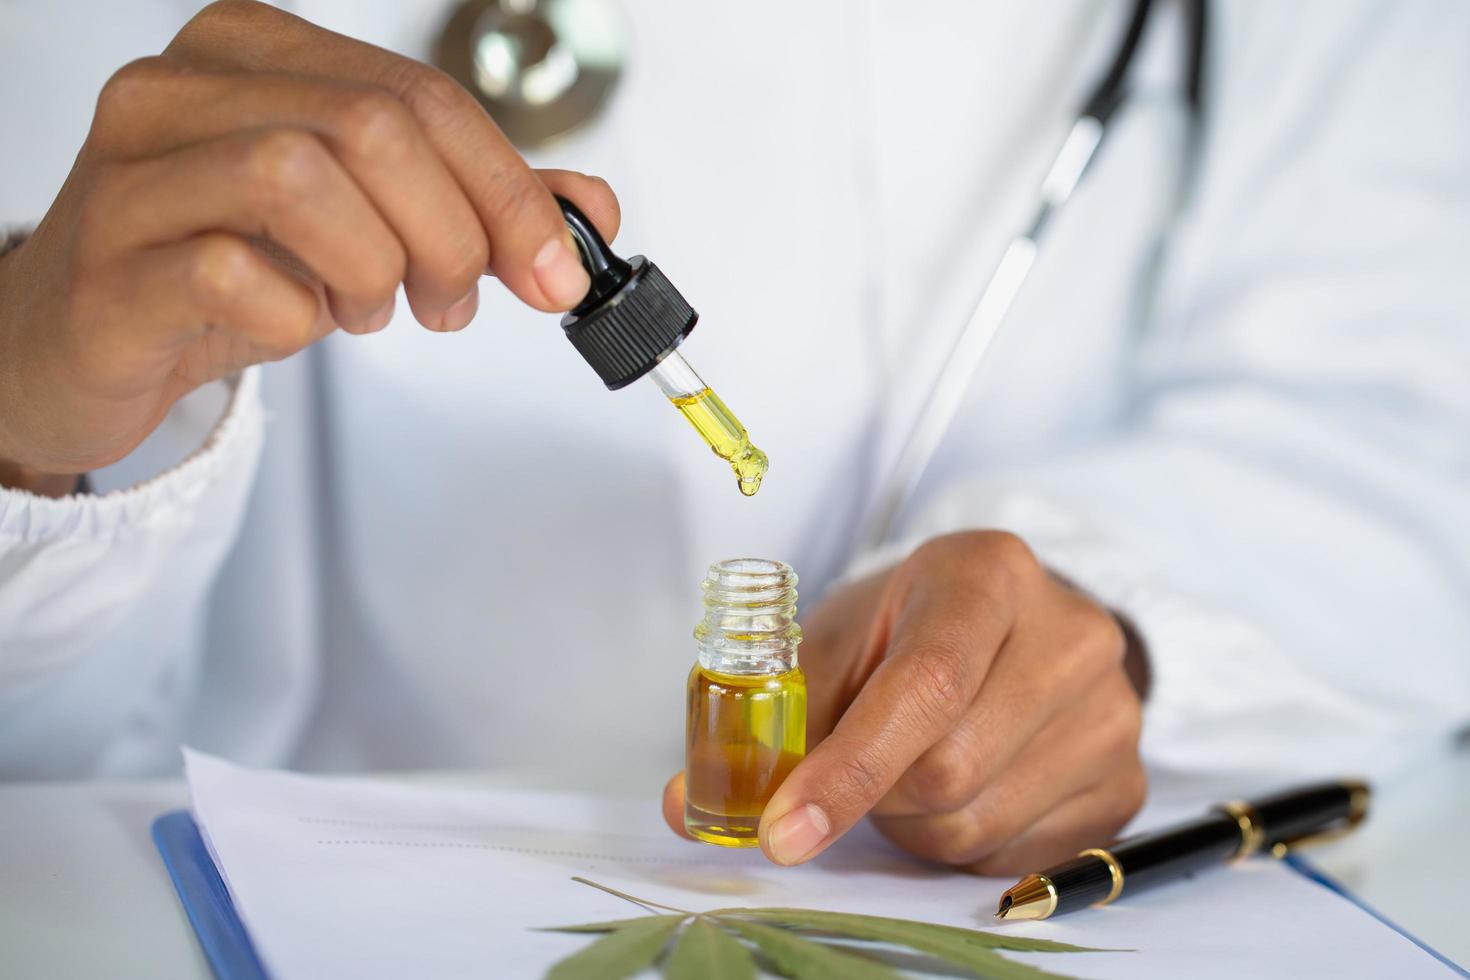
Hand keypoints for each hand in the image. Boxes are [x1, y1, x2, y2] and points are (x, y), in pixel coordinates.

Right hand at [0, 0, 617, 492]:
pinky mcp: (108, 264)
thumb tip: (589, 211)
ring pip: (299, 176)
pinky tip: (294, 323)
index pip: (420, 96)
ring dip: (373, 267)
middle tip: (453, 301)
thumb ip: (475, 207)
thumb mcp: (362, 224)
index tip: (556, 268)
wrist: (87, 342)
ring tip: (369, 308)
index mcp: (255, 53)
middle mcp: (184, 88)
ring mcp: (132, 170)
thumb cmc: (223, 269)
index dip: (510, 189)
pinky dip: (296, 316)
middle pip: (373, 128)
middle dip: (453, 232)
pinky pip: (232, 273)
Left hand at [663, 531, 1146, 873]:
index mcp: (990, 574)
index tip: (781, 830)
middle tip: (853, 768)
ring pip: (976, 823)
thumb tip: (689, 806)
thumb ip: (767, 715)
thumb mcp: (838, 637)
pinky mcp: (1126, 780)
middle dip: (874, 794)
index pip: (925, 687)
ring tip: (910, 769)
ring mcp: (1111, 711)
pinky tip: (960, 788)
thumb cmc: (908, 625)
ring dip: (912, 823)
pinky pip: (1016, 856)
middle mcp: (1071, 635)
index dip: (846, 770)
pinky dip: (961, 843)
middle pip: (949, 769)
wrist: (1012, 623)